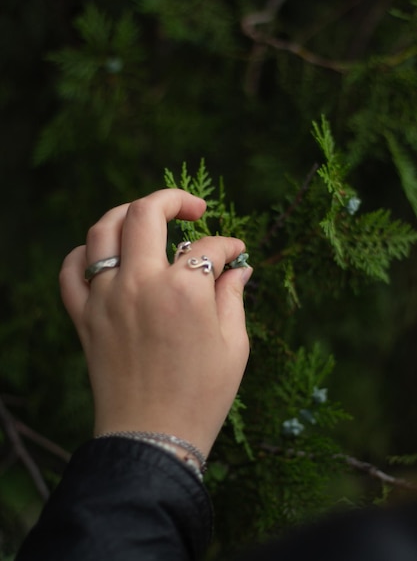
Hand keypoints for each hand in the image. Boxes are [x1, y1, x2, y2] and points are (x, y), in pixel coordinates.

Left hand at [59, 189, 251, 456]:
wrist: (152, 439)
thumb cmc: (201, 396)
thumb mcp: (233, 345)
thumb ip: (232, 296)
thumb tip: (238, 268)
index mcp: (183, 291)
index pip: (208, 246)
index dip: (229, 244)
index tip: (236, 252)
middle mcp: (139, 284)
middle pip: (146, 213)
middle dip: (175, 200)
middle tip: (194, 208)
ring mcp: (106, 298)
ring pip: (103, 229)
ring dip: (128, 214)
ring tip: (149, 219)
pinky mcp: (84, 317)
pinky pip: (72, 270)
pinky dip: (86, 253)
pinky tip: (106, 254)